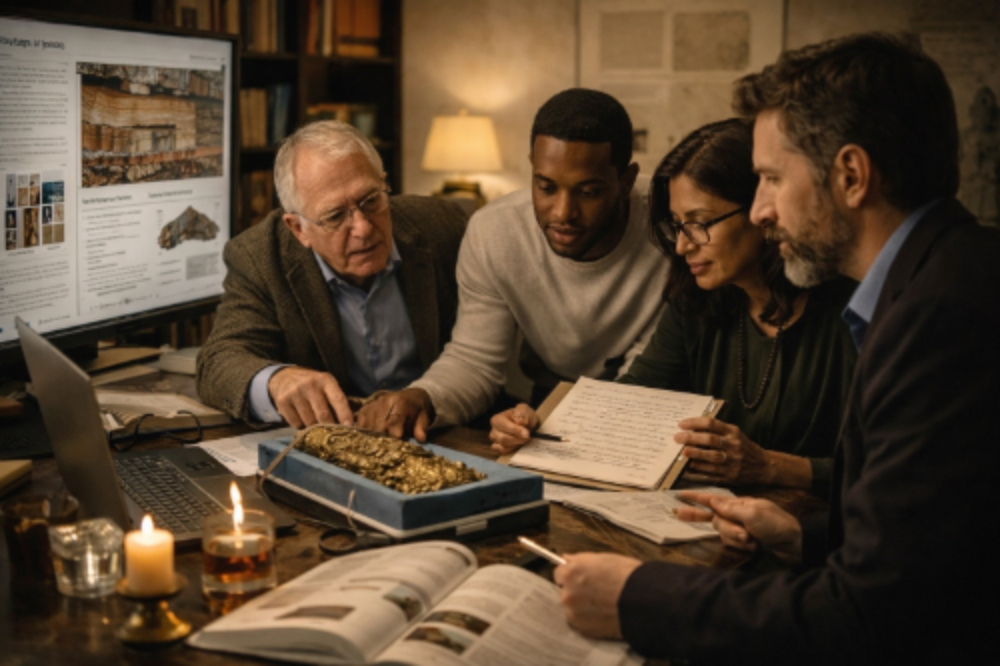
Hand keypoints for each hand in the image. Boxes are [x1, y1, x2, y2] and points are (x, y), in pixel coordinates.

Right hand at [268, 366, 353, 428]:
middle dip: (329, 426)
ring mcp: (295, 393)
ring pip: (309, 422)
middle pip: (323, 414)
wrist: (284, 376)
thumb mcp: (326, 385)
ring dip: (314, 427)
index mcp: (325, 380)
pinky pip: (296, 424)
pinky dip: (301, 426)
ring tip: (314, 421)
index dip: (344, 414)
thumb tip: (349, 423)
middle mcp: (310, 385)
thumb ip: (336, 400)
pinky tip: (301, 418)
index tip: (349, 427)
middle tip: (332, 433)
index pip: (338, 399)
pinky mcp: (283, 402)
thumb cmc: (312, 384)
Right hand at [355, 388, 434, 440]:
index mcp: (400, 403)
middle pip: (378, 427)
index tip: (396, 447)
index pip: (393, 422)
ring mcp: (372, 405)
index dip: (394, 437)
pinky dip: (364, 434)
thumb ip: (421, 428)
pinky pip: (359, 425)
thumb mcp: (423, 418)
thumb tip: (420, 439)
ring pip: (367, 428)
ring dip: (372, 439)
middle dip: (383, 441)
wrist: (409, 397)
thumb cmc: (417, 410)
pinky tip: (370, 441)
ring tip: (378, 447)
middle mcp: (384, 402)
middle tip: (387, 451)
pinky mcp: (364, 410)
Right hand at [489, 403, 539, 453]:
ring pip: (503, 446)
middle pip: (503, 439)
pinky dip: (512, 449)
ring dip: (516, 444)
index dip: (516, 431)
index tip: (527, 434)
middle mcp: (493, 430)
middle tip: (527, 437)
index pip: (505, 427)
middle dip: (517, 439)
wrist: (525, 424)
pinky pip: (503, 451)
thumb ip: (522, 414)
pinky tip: (517, 444)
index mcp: (497, 419)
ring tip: (523, 439)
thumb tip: (520, 422)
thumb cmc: (523, 416)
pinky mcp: (498, 448)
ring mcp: (495, 440)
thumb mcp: (525, 410)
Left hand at [553, 553, 641, 639]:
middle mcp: (567, 592)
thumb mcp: (604, 558)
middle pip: (565, 590)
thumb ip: (581, 560)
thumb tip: (567, 559)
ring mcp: (573, 612)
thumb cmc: (627, 577)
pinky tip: (604, 614)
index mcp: (571, 572)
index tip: (580, 577)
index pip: (559, 572)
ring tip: (602, 604)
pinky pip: (580, 621)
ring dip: (581, 606)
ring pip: (572, 607)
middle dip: (576, 590)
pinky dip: (588, 619)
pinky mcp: (582, 628)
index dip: (572, 574)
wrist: (642, 601)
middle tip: (596, 591)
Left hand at [675, 417, 771, 485]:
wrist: (763, 466)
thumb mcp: (735, 434)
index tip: (681, 424)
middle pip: (710, 440)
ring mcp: (732, 461)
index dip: (695, 423)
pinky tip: (687, 468)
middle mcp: (734, 445)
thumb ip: (718, 430)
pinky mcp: (730, 475)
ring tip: (682, 453)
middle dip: (691, 438)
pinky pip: (711, 473)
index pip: (711, 423)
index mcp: (733, 432)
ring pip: (711, 457)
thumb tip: (692, 428)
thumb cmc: (744, 448)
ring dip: (695, 455)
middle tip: (677, 438)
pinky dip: (698, 470)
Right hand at [675, 491, 801, 564]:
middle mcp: (738, 515)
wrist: (796, 544)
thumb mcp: (752, 513)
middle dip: (725, 528)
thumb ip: (729, 508)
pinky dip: (742, 547)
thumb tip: (712, 501)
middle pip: (716, 520)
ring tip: (752, 540)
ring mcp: (742, 528)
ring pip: (723, 534)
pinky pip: (732, 544)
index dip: (695, 497)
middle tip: (699, 521)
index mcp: (740, 504)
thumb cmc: (776, 525)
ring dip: (736, 538)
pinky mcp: (746, 542)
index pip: (712, 499)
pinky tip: (755, 546)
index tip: (679, 494)